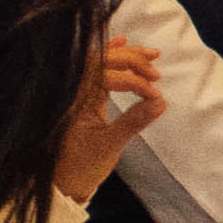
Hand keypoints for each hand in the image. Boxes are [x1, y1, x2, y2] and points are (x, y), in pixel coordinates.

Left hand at [54, 41, 160, 200]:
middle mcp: (71, 92)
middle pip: (100, 62)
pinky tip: (122, 40)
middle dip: (130, 60)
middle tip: (155, 72)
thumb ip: (133, 122)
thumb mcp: (109, 146)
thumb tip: (159, 101)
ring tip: (153, 56)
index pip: (105, 77)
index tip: (155, 94)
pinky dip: (109, 55)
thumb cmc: (81, 167)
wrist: (63, 182)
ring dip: (125, 56)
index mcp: (73, 102)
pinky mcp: (81, 96)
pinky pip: (93, 69)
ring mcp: (75, 93)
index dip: (133, 81)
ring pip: (99, 63)